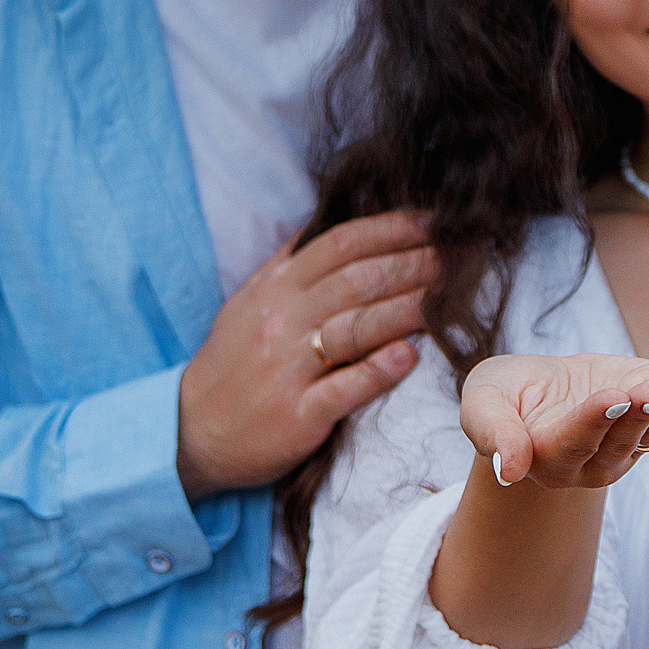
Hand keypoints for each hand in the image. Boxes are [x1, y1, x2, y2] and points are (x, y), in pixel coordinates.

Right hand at [174, 210, 435, 498]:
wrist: (190, 431)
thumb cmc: (232, 362)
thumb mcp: (250, 301)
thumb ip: (289, 262)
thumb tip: (327, 217)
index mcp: (275, 289)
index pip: (340, 245)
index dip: (391, 228)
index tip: (434, 221)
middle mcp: (282, 321)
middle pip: (358, 280)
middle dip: (415, 263)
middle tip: (459, 255)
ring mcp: (288, 368)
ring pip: (357, 328)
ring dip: (409, 308)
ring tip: (449, 297)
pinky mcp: (297, 414)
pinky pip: (344, 387)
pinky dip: (379, 370)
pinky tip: (410, 355)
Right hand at [459, 353, 648, 488]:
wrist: (535, 389)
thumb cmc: (503, 394)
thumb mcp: (483, 401)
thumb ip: (491, 431)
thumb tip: (508, 471)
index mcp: (544, 459)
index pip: (573, 443)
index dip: (594, 420)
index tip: (613, 396)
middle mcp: (585, 465)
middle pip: (617, 442)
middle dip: (637, 413)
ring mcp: (618, 451)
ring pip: (646, 435)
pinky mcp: (640, 428)